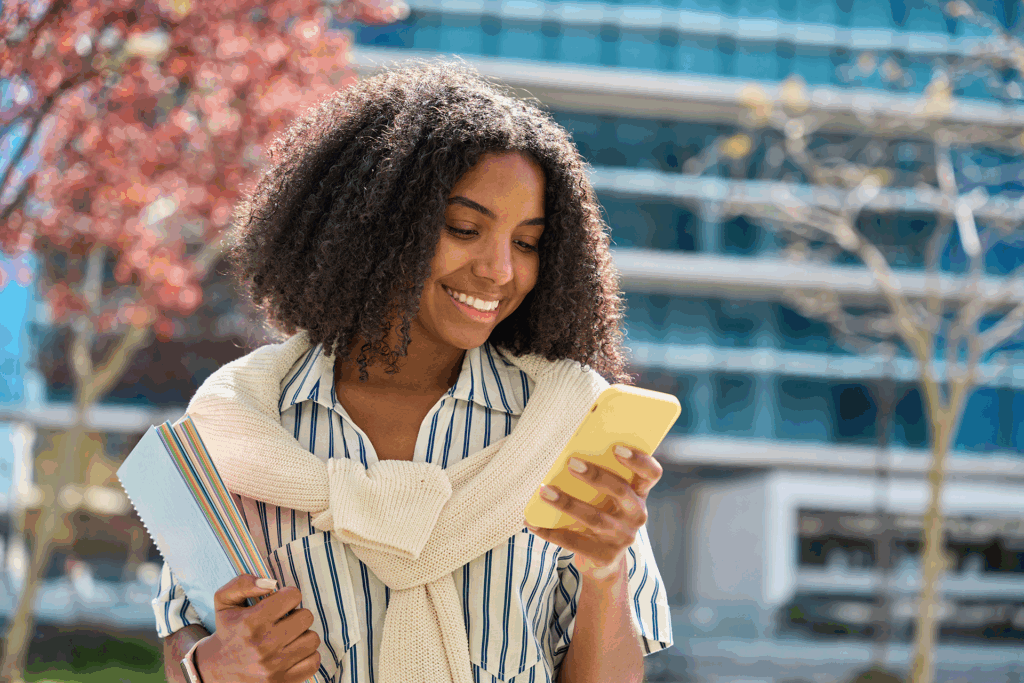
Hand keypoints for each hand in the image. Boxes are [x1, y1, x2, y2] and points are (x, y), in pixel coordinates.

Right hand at [195, 574, 321, 682]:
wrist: (216, 671)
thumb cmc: (227, 631)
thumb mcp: (224, 601)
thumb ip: (243, 583)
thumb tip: (271, 583)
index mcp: (251, 622)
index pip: (293, 596)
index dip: (288, 596)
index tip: (280, 603)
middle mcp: (264, 645)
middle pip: (306, 617)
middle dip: (297, 615)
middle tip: (284, 621)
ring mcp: (274, 667)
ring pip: (313, 639)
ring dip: (303, 635)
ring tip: (289, 637)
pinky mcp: (282, 682)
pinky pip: (313, 662)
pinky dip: (307, 656)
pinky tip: (293, 652)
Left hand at [524, 445, 662, 581]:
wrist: (603, 560)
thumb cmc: (602, 513)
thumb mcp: (607, 497)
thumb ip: (599, 476)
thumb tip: (567, 449)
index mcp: (639, 493)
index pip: (651, 473)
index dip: (639, 460)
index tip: (617, 447)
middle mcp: (637, 515)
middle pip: (621, 490)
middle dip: (596, 476)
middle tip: (571, 462)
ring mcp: (623, 537)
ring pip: (594, 518)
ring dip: (567, 503)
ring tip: (544, 490)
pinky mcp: (606, 556)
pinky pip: (575, 542)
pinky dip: (551, 532)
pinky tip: (532, 523)